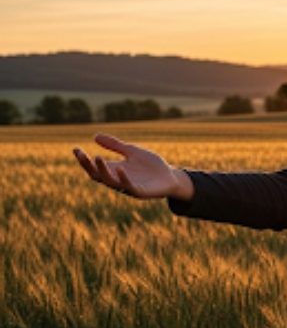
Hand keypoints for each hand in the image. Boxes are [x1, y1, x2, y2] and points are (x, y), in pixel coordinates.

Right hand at [73, 133, 192, 199]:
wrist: (170, 177)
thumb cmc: (151, 165)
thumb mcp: (132, 151)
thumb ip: (115, 145)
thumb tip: (95, 136)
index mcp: (114, 170)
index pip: (94, 167)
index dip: (84, 160)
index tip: (75, 149)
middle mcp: (118, 179)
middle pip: (98, 175)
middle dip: (89, 165)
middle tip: (82, 154)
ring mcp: (128, 187)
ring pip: (110, 181)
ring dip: (103, 171)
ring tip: (98, 157)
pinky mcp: (140, 191)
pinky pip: (129, 186)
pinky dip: (123, 178)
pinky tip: (120, 169)